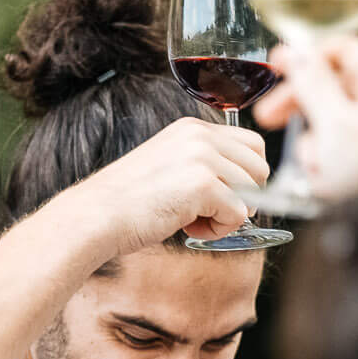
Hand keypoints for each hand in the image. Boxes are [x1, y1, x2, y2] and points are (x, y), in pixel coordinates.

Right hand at [56, 117, 269, 255]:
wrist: (97, 215)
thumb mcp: (171, 166)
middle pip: (259, 167)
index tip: (219, 195)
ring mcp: (202, 157)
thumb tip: (247, 188)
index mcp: (192, 129)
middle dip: (243, 196)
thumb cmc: (130, 202)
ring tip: (195, 220)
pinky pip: (238, 214)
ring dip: (229, 215)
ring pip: (252, 192)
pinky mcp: (202, 184)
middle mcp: (200, 136)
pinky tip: (190, 227)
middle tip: (209, 211)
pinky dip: (219, 230)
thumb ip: (205, 165)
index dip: (245, 176)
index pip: (251, 144)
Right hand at [249, 37, 357, 202]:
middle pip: (338, 86)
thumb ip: (313, 85)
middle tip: (269, 117)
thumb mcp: (333, 125)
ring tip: (310, 165)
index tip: (280, 66)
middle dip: (301, 103)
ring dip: (314, 142)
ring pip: (337, 122)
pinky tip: (323, 179)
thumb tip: (297, 52)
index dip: (309, 55)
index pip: (345, 50)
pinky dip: (329, 161)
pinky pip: (346, 150)